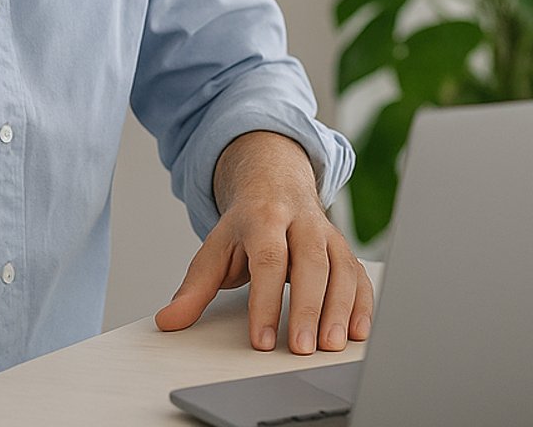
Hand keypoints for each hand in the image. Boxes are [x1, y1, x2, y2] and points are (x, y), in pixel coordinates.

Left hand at [154, 131, 372, 353]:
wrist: (276, 182)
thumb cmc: (246, 224)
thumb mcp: (215, 248)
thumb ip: (194, 287)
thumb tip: (168, 321)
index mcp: (264, 218)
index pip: (269, 260)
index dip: (266, 301)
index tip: (262, 341)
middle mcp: (301, 222)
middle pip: (311, 263)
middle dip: (308, 308)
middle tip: (302, 348)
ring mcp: (328, 233)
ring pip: (342, 268)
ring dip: (340, 309)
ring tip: (331, 346)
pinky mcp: (345, 249)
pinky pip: (360, 274)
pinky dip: (363, 303)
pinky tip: (359, 331)